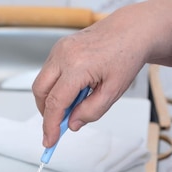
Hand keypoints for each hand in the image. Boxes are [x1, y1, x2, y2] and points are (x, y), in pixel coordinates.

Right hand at [32, 5, 149, 146]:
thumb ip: (91, 111)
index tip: (49, 140)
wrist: (130, 31)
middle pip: (40, 91)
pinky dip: (55, 86)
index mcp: (78, 66)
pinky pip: (48, 72)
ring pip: (42, 82)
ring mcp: (59, 49)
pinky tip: (72, 91)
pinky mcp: (59, 47)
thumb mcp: (113, 92)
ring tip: (72, 105)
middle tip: (58, 126)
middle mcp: (63, 55)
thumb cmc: (125, 56)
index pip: (55, 103)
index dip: (50, 125)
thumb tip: (72, 123)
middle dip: (46, 112)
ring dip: (50, 98)